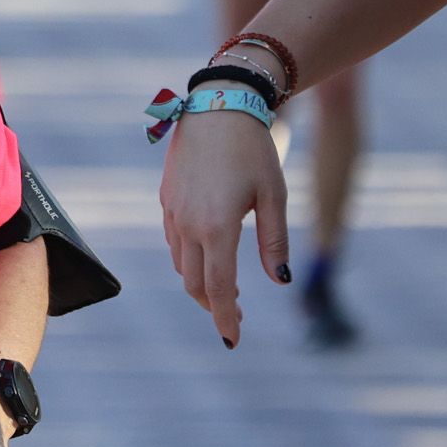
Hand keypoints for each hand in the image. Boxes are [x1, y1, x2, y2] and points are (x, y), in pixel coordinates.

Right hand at [160, 106, 288, 345]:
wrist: (218, 106)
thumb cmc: (253, 149)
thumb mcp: (275, 195)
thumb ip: (274, 241)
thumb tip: (280, 281)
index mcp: (216, 226)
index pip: (217, 287)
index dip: (225, 317)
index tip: (233, 340)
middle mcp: (188, 223)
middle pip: (194, 282)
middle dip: (213, 305)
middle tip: (236, 316)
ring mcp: (172, 211)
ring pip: (180, 263)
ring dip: (200, 282)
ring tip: (225, 287)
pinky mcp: (166, 198)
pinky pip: (173, 240)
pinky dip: (188, 258)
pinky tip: (207, 253)